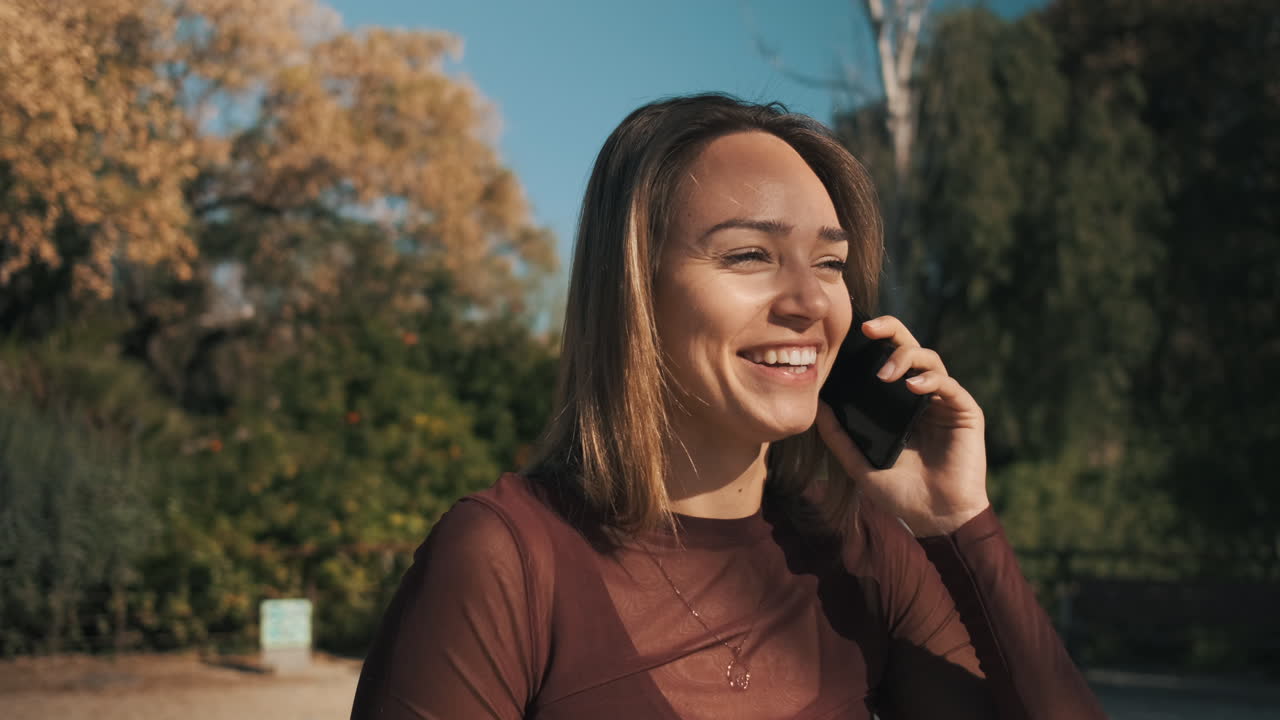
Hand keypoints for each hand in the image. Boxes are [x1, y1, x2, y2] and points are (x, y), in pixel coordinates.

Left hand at [816, 315, 989, 536]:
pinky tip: (913, 387)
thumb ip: (839, 437)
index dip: (875, 341)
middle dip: (891, 331)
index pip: (888, 359)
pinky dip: (931, 381)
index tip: (853, 332)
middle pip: (911, 347)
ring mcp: (945, 402)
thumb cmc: (900, 493)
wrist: (934, 518)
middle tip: (869, 330)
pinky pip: (949, 385)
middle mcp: (923, 396)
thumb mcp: (860, 464)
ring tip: (886, 374)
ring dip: (906, 358)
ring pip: (930, 359)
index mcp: (899, 403)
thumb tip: (816, 407)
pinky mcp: (966, 412)